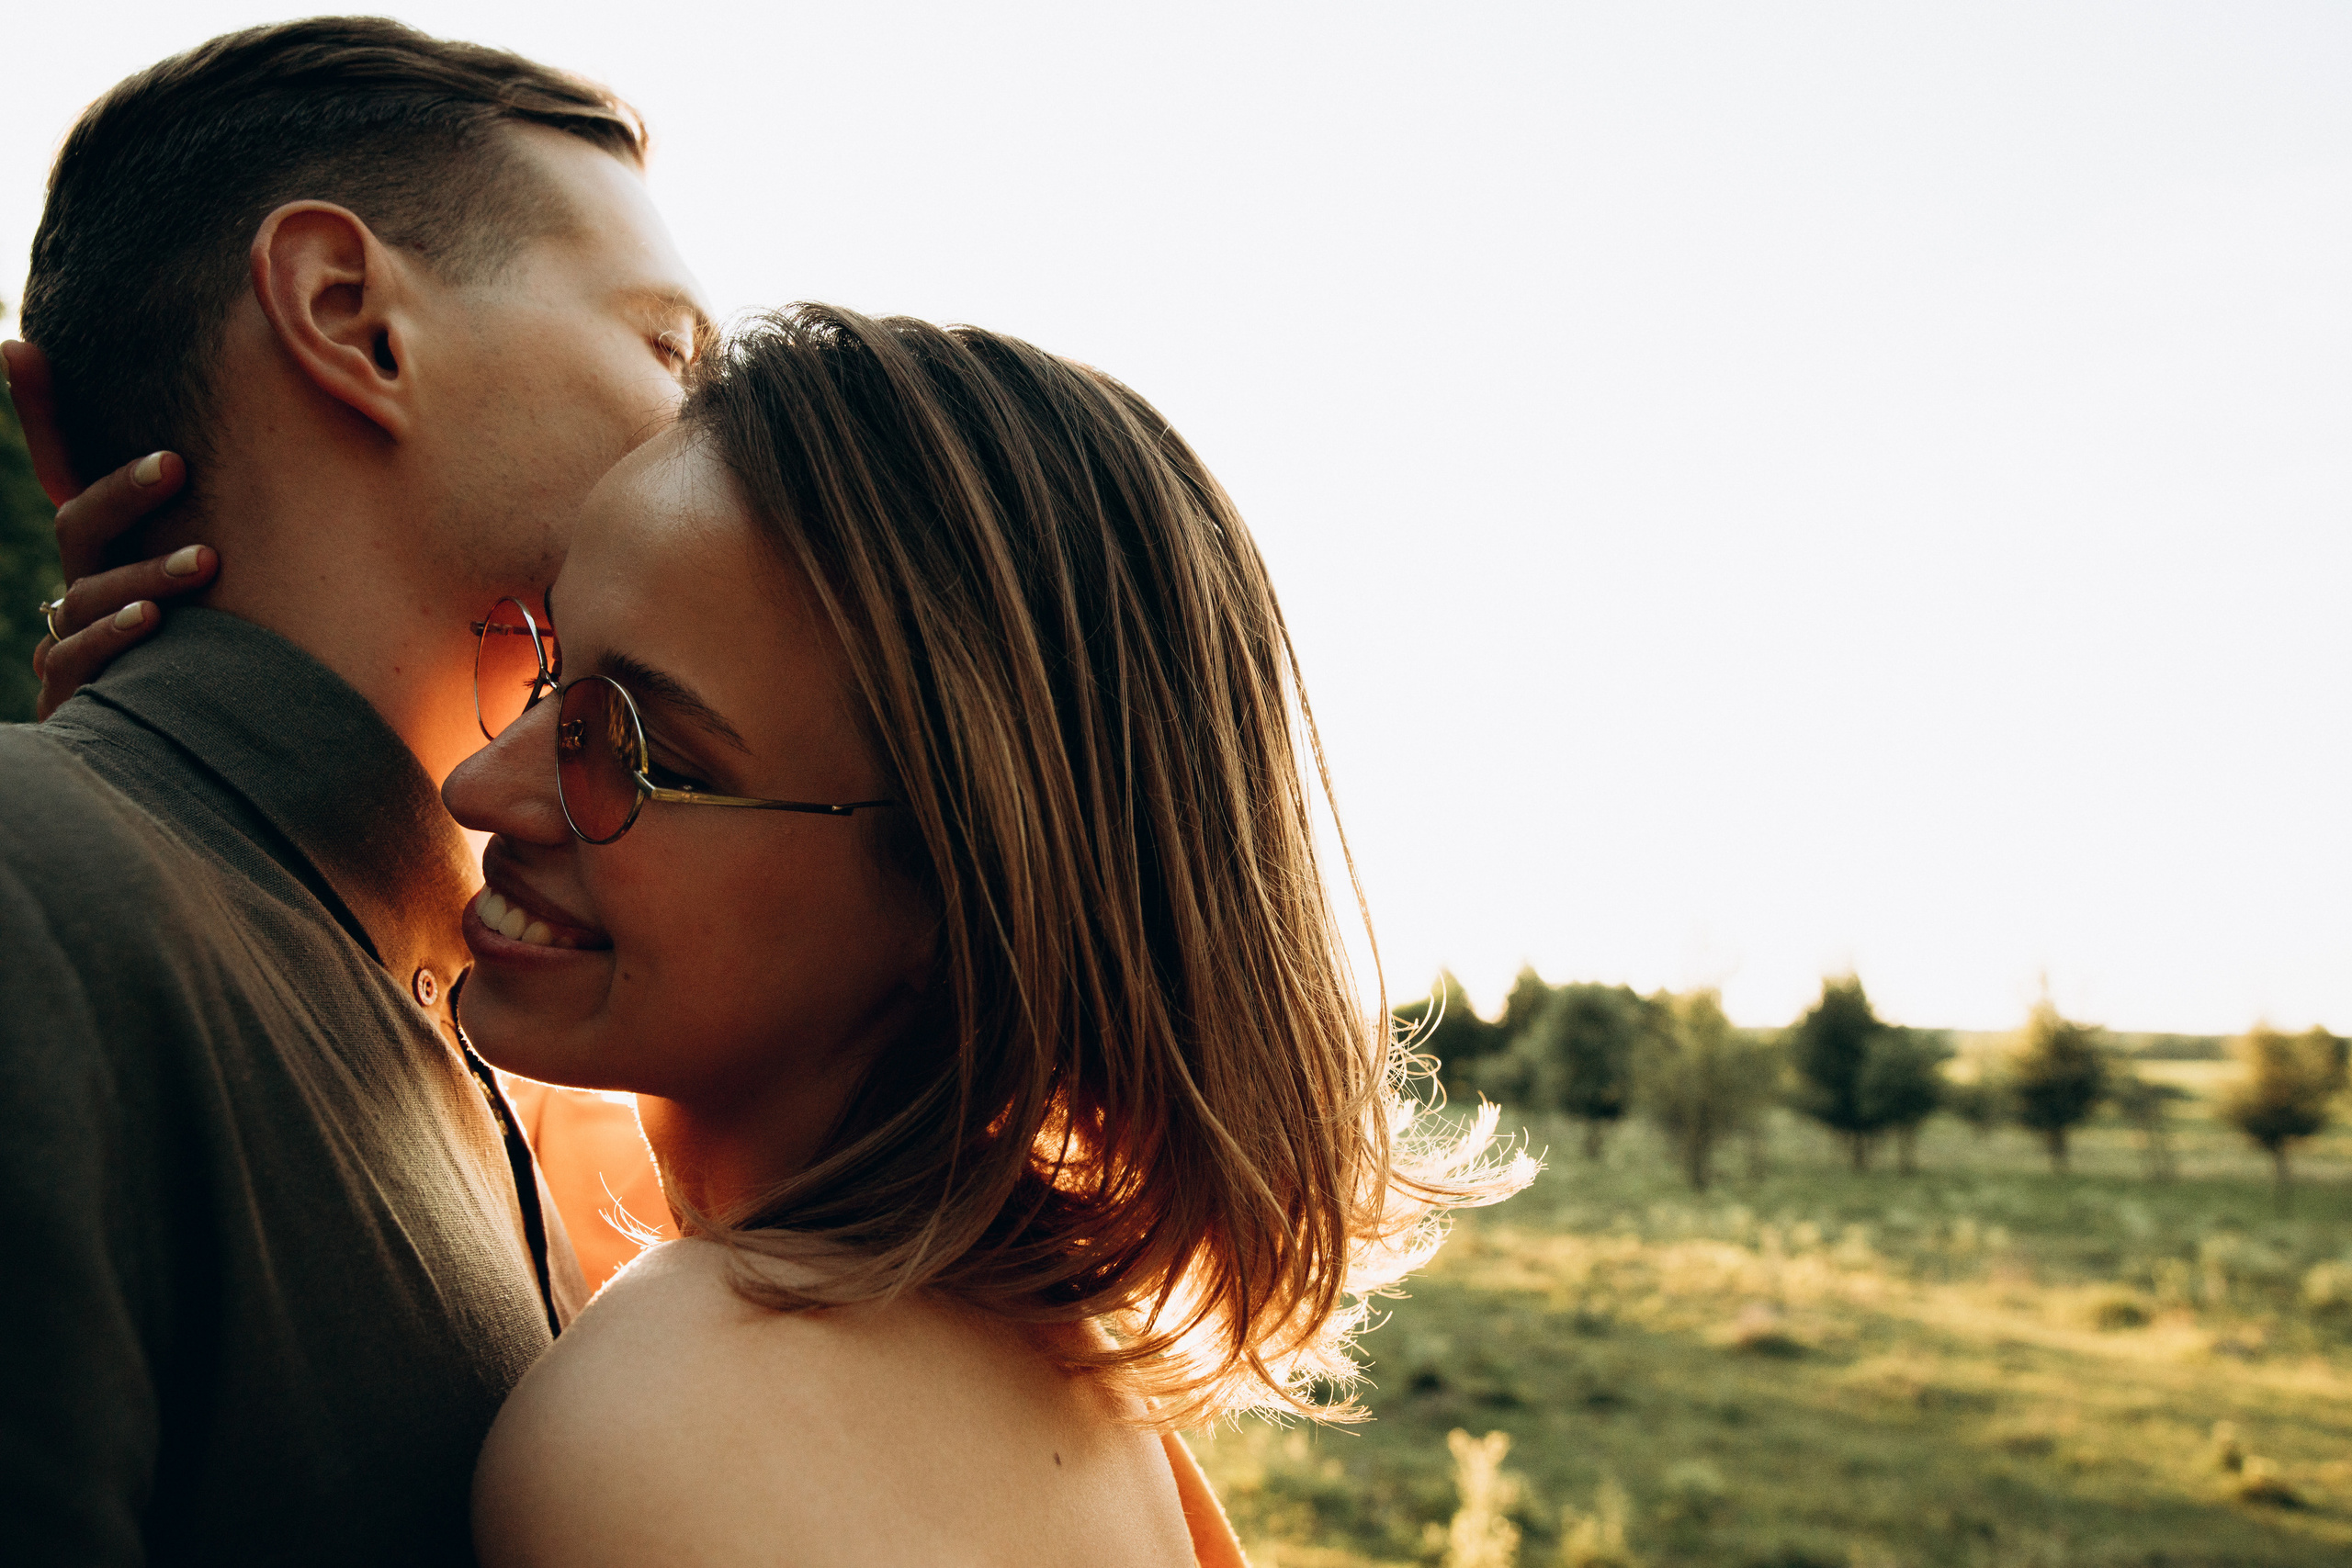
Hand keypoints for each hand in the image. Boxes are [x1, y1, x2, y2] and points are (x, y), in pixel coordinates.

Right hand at [4, 341, 218, 719]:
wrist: (172, 752)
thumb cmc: (197, 652)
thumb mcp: (203, 581)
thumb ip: (209, 523)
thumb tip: (177, 417)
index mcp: (107, 555)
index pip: (69, 476)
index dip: (46, 416)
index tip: (47, 361)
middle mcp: (85, 589)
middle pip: (82, 527)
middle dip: (123, 493)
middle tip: (175, 462)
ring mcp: (78, 639)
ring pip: (90, 594)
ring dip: (145, 572)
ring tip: (204, 561)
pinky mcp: (81, 693)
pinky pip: (81, 658)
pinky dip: (115, 637)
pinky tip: (155, 623)